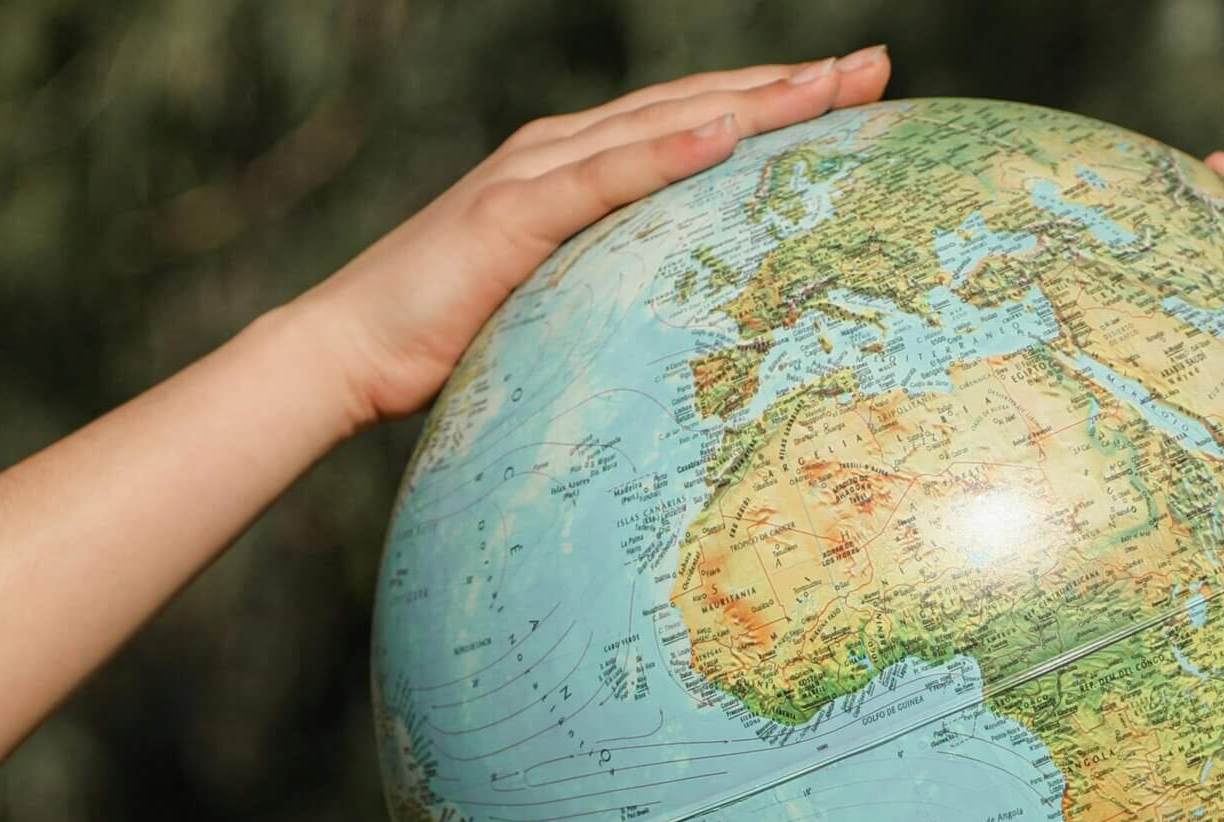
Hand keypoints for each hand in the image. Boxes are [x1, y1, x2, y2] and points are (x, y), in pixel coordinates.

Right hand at [291, 49, 892, 431]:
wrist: (346, 350)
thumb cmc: (449, 338)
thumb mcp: (558, 306)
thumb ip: (617, 288)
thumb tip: (692, 324)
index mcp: (578, 169)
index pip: (696, 122)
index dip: (776, 102)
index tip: (855, 92)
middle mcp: (562, 151)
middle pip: (697, 104)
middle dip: (788, 85)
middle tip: (876, 69)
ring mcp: (536, 175)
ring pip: (664, 123)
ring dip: (751, 101)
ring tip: (827, 85)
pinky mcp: (510, 214)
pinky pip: (605, 178)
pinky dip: (668, 150)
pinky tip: (727, 132)